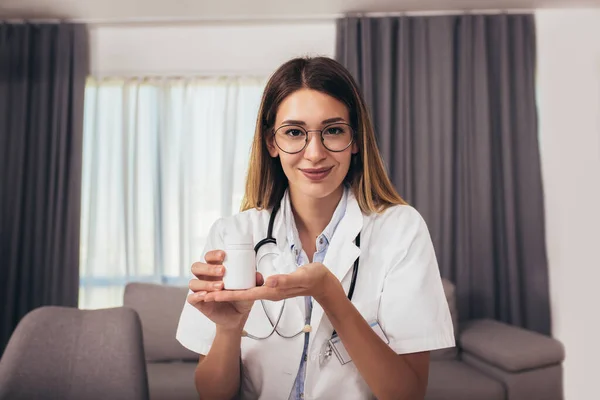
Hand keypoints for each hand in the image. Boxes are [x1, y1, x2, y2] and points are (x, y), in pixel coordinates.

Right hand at [187, 250, 264, 330]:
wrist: (237, 316)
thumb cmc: (240, 297)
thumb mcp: (250, 288)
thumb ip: (255, 280)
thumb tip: (258, 275)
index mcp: (215, 269)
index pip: (209, 257)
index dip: (213, 254)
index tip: (223, 255)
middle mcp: (205, 277)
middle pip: (197, 267)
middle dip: (208, 267)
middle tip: (222, 271)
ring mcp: (200, 290)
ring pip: (193, 282)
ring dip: (206, 283)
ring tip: (220, 286)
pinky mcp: (198, 303)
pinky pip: (191, 298)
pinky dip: (197, 296)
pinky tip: (206, 296)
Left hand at [202, 262, 340, 303]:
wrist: (324, 283)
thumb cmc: (314, 278)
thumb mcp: (301, 276)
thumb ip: (285, 279)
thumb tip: (267, 281)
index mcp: (273, 291)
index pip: (246, 294)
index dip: (228, 294)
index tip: (211, 295)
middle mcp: (269, 292)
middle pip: (241, 295)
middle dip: (222, 295)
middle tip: (202, 294)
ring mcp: (271, 290)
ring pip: (245, 292)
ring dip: (229, 291)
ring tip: (211, 289)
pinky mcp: (273, 287)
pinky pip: (253, 288)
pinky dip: (240, 287)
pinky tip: (234, 281)